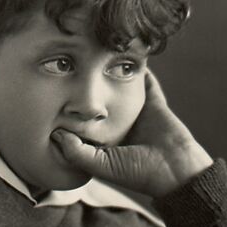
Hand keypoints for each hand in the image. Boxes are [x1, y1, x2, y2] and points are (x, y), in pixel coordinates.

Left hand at [51, 69, 212, 197]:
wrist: (176, 172)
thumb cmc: (138, 173)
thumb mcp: (101, 167)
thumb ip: (77, 153)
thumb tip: (55, 133)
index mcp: (104, 142)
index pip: (82, 123)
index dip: (69, 112)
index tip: (50, 95)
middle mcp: (118, 126)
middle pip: (99, 102)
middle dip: (87, 88)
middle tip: (71, 66)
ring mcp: (135, 113)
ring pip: (120, 88)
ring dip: (111, 74)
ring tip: (97, 54)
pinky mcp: (152, 103)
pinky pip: (145, 82)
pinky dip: (139, 69)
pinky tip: (128, 53)